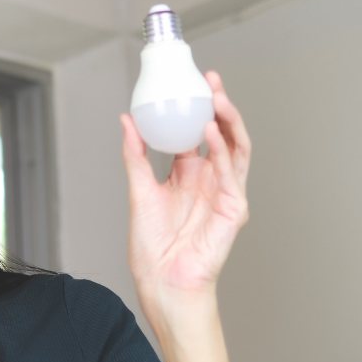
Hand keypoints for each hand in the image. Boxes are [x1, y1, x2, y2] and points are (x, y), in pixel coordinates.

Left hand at [121, 72, 250, 311]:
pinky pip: (232, 174)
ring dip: (228, 121)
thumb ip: (135, 154)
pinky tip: (211, 132)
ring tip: (216, 97)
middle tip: (210, 80)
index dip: (197, 107)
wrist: (162, 281)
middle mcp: (210, 180)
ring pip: (235, 148)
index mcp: (189, 174)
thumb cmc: (153, 246)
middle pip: (222, 134)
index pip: (198, 132)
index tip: (189, 82)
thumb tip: (126, 120)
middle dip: (219, 105)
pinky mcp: (233, 209)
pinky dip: (223, 151)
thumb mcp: (139, 189)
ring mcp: (225, 193)